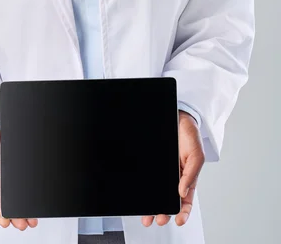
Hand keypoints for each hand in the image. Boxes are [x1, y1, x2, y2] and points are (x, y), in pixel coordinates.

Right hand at [0, 128, 38, 229]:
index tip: (4, 221)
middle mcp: (1, 186)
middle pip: (7, 204)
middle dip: (15, 216)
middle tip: (23, 224)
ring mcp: (10, 186)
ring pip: (16, 203)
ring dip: (23, 214)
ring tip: (31, 222)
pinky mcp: (18, 183)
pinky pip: (23, 195)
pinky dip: (27, 205)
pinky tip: (34, 213)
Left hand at [141, 110, 204, 227]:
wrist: (178, 116)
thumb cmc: (190, 135)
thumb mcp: (197, 154)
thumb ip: (192, 174)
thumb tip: (183, 192)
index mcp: (187, 177)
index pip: (186, 200)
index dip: (183, 212)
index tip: (179, 220)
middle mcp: (174, 176)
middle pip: (169, 200)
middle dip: (164, 212)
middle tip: (158, 219)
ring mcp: (162, 171)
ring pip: (157, 192)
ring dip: (152, 205)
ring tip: (147, 215)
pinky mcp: (152, 164)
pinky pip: (147, 177)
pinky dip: (144, 188)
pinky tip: (140, 194)